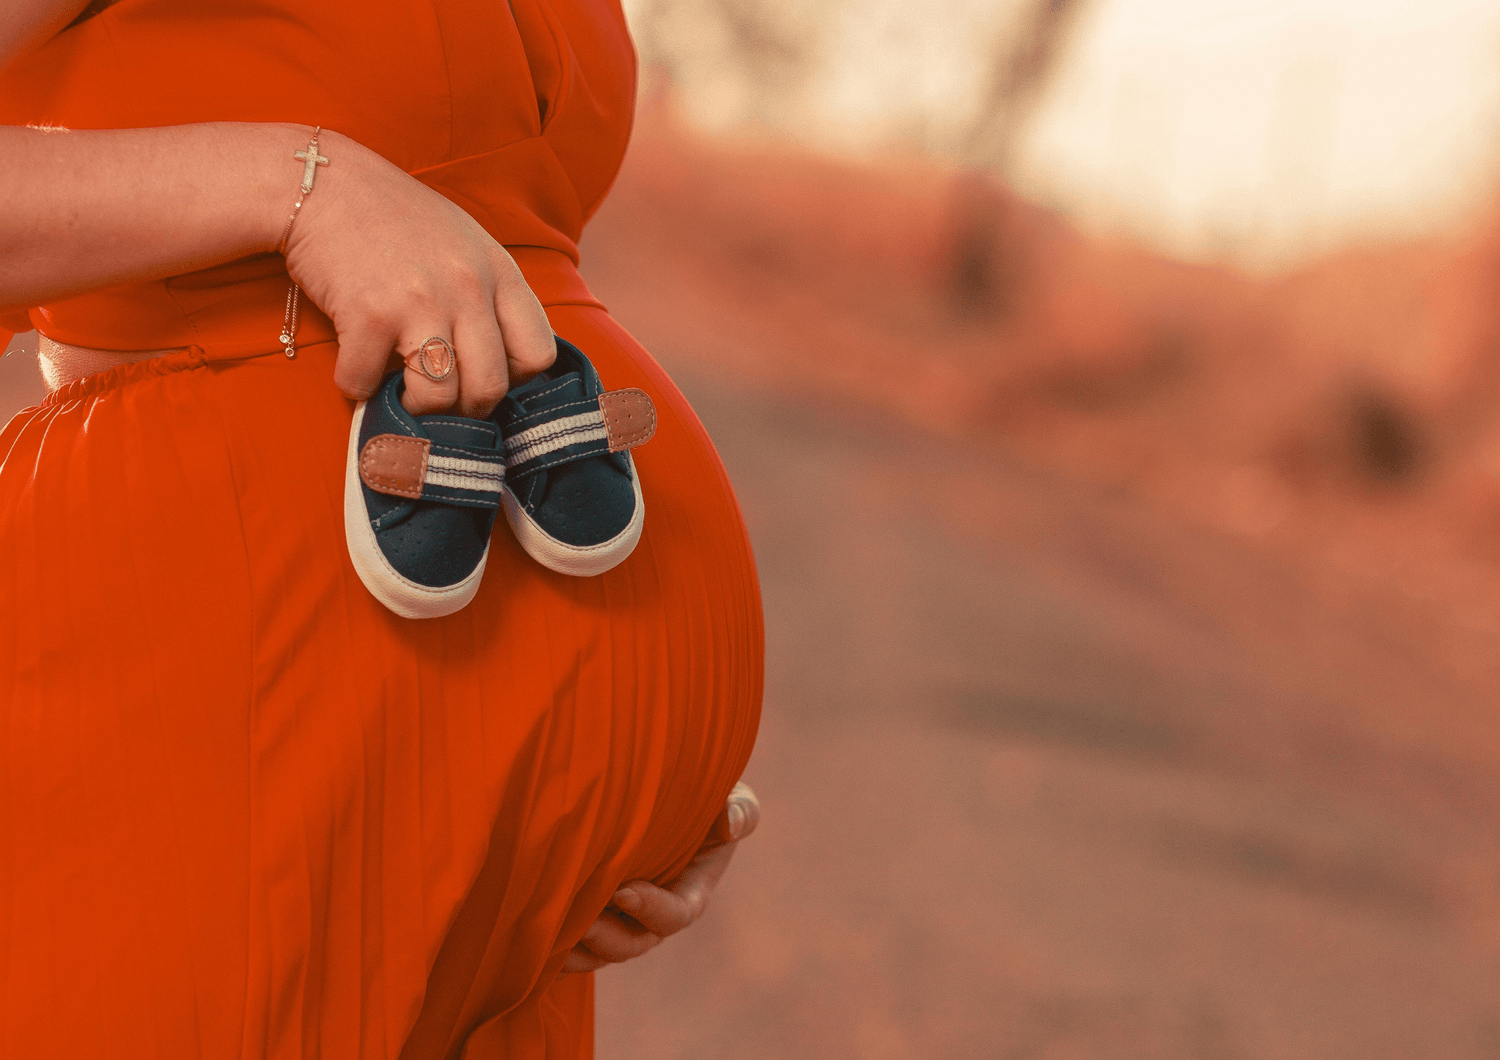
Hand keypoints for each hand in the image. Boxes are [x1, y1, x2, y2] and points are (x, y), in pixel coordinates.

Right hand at [279, 126, 554, 417]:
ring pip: (439, 397)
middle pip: (490, 387)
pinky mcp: (369, 315)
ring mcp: (420, 302)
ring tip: (399, 391)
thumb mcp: (465, 243)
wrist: (322, 181)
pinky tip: (353, 366)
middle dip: (464, 410)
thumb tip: (502, 362)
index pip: (538, 353)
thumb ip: (489, 294)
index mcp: (499, 272)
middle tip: (440, 400)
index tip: (483, 375)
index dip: (514, 380)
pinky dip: (356, 385)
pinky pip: (368, 381)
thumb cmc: (395, 217)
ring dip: (416, 408)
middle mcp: (468, 289)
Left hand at [562, 781, 760, 973]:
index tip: (622, 889)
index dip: (650, 908)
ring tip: (548, 931)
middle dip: (605, 936)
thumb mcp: (730, 793)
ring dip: (575, 947)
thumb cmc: (700, 791)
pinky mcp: (588, 915)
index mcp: (689, 892)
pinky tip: (527, 931)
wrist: (655, 789)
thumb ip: (738, 807)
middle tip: (578, 917)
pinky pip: (571, 946)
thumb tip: (731, 823)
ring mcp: (620, 919)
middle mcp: (652, 914)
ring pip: (597, 951)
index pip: (675, 915)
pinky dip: (552, 945)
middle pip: (632, 944)